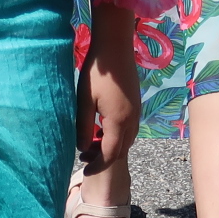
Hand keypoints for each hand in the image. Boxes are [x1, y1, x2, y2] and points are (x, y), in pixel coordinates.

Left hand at [75, 18, 141, 169]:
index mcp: (119, 121)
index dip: (97, 165)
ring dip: (111, 145)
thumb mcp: (84, 101)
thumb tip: (82, 148)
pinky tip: (103, 127)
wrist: (115, 47)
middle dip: (104, 157)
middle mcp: (132, 119)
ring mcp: (137, 111)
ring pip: (127, 139)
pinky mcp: (136, 103)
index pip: (111, 154)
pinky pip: (130, 128)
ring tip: (92, 142)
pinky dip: (117, 134)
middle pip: (121, 149)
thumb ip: (83, 127)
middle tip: (84, 156)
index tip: (84, 170)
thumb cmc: (96, 74)